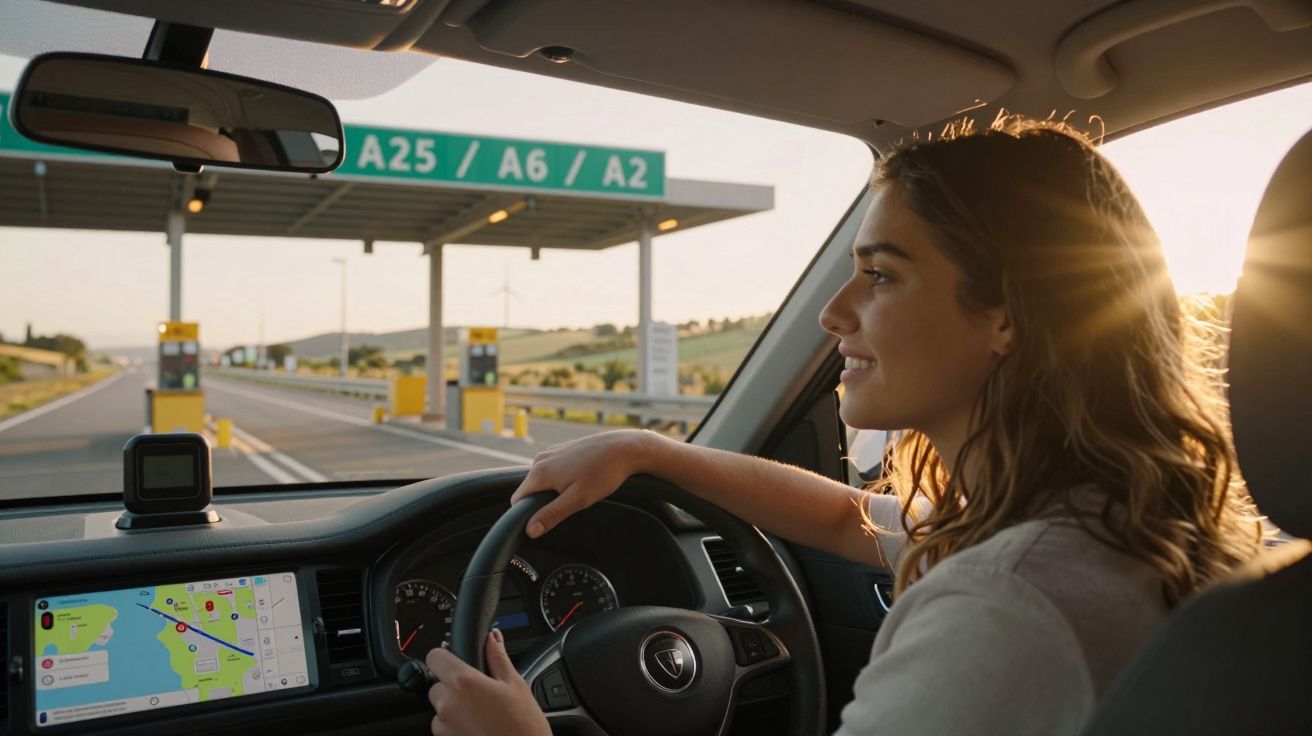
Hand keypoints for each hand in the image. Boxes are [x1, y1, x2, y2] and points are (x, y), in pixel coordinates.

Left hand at [426, 629, 549, 735]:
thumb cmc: (523, 725)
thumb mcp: (515, 684)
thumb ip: (497, 657)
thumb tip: (492, 638)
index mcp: (464, 683)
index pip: (434, 657)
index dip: (444, 656)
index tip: (454, 659)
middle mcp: (448, 704)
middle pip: (437, 684)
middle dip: (453, 686)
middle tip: (478, 693)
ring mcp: (444, 726)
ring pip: (439, 708)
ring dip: (453, 708)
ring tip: (480, 713)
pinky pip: (443, 727)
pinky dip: (455, 726)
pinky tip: (477, 727)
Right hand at [511, 429, 666, 538]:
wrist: (624, 448)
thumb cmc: (604, 473)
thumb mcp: (578, 500)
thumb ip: (551, 515)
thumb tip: (530, 530)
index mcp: (540, 472)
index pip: (517, 500)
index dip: (526, 514)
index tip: (545, 521)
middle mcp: (540, 459)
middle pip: (529, 490)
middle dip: (542, 502)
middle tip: (568, 505)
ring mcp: (550, 452)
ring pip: (540, 480)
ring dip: (552, 490)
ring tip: (578, 490)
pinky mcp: (561, 449)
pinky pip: (550, 470)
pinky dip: (559, 479)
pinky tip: (580, 479)